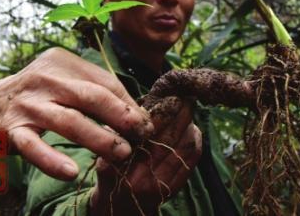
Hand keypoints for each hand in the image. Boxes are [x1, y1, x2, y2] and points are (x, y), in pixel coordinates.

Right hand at [0, 48, 152, 178]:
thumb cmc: (38, 94)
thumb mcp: (64, 81)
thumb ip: (94, 90)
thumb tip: (135, 112)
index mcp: (62, 61)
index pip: (105, 82)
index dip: (128, 104)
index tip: (145, 122)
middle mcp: (45, 78)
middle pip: (92, 97)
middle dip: (122, 117)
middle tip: (142, 135)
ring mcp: (27, 104)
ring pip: (69, 122)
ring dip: (100, 139)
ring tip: (122, 154)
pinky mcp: (11, 129)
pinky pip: (34, 147)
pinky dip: (52, 160)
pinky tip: (72, 172)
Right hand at [90, 97, 201, 215]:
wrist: (119, 211)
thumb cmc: (111, 176)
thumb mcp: (104, 156)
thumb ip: (118, 134)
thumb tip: (143, 106)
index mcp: (118, 165)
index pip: (146, 133)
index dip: (162, 112)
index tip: (169, 95)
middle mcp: (140, 177)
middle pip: (170, 138)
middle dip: (181, 114)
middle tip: (185, 97)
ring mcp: (159, 185)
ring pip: (184, 148)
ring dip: (189, 125)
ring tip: (187, 109)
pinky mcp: (174, 188)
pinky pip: (191, 160)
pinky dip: (195, 141)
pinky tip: (191, 129)